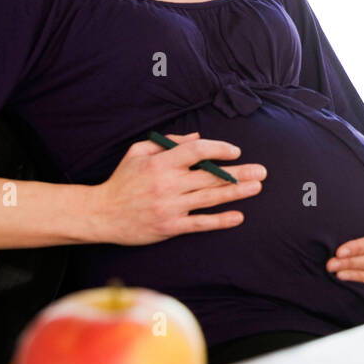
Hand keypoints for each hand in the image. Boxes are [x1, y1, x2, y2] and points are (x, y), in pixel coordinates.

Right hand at [91, 131, 266, 245]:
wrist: (102, 214)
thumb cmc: (122, 180)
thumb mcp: (137, 152)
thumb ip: (168, 143)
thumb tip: (198, 137)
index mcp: (160, 163)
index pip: (196, 151)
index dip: (218, 149)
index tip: (234, 151)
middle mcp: (167, 185)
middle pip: (210, 177)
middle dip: (239, 173)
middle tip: (262, 171)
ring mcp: (170, 207)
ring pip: (210, 198)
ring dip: (236, 192)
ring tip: (257, 187)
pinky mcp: (170, 227)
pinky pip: (200, 224)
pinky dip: (220, 221)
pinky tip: (238, 217)